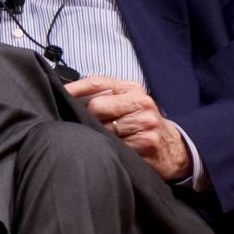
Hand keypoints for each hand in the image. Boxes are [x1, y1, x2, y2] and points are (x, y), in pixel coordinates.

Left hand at [63, 75, 191, 180]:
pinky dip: (110, 150)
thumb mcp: (127, 104)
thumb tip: (65, 95)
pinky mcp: (147, 144)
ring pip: (104, 128)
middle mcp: (141, 102)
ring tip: (103, 140)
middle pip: (97, 105)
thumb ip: (103, 95)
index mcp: (133, 89)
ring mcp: (146, 123)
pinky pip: (115, 147)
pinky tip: (114, 151)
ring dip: (98, 136)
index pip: (98, 82)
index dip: (75, 89)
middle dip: (88, 118)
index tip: (59, 95)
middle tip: (89, 127)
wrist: (173, 150)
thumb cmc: (142, 124)